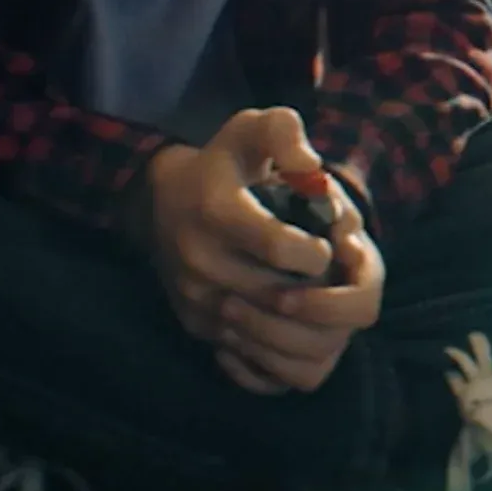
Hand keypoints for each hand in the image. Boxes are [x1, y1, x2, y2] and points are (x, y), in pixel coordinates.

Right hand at [142, 108, 385, 392]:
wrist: (160, 200)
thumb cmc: (224, 162)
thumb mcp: (252, 129)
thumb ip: (286, 133)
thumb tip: (314, 170)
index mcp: (217, 211)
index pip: (282, 249)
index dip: (317, 252)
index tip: (323, 245)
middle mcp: (200, 261)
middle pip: (280, 298)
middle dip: (320, 292)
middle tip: (331, 278)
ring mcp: (196, 300)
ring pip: (266, 338)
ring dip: (306, 327)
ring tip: (318, 302)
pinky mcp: (197, 327)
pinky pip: (248, 361)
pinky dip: (282, 354)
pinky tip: (298, 330)